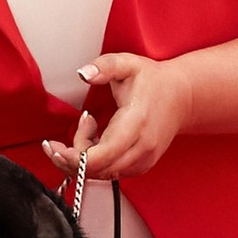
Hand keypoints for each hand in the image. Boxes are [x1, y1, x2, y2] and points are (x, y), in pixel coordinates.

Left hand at [41, 51, 191, 181]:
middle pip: (96, 169)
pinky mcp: (142, 166)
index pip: (100, 157)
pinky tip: (99, 139)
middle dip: (73, 155)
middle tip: (76, 126)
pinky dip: (96, 161)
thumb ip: (104, 66)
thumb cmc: (154, 81)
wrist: (183, 96)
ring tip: (90, 127)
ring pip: (101, 173)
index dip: (73, 157)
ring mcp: (143, 160)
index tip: (54, 146)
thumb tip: (84, 73)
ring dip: (84, 156)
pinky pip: (110, 172)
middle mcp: (141, 148)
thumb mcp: (128, 64)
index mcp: (135, 124)